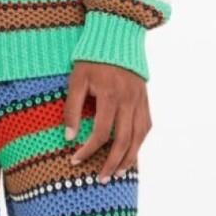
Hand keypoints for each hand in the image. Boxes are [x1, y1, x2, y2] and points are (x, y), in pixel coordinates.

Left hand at [63, 61, 151, 181]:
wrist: (117, 36)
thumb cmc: (92, 58)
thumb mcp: (76, 79)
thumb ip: (72, 109)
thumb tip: (69, 137)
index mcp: (111, 96)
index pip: (101, 134)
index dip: (88, 151)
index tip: (75, 160)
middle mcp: (129, 101)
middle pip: (123, 141)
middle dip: (111, 164)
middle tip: (101, 179)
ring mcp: (140, 100)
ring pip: (139, 137)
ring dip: (129, 158)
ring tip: (118, 173)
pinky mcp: (145, 99)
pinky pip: (146, 126)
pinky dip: (140, 142)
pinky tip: (131, 153)